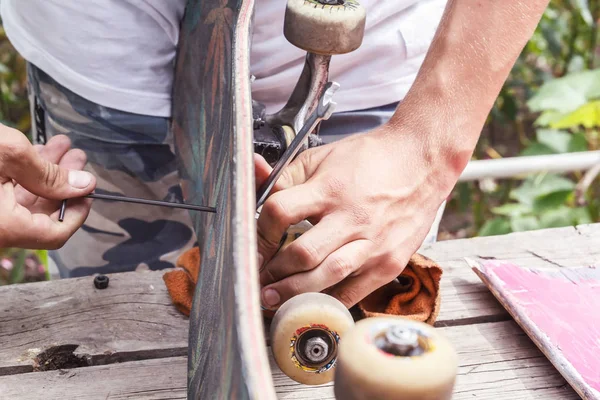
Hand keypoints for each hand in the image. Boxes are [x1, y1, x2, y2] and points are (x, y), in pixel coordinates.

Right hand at [0, 128, 95, 248]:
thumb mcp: (10, 154)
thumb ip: (50, 174)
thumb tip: (83, 184)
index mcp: (3, 227)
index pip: (55, 235)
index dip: (78, 212)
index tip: (89, 191)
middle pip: (39, 215)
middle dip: (63, 183)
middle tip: (77, 159)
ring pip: (22, 203)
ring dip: (45, 175)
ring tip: (62, 149)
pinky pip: (5, 197)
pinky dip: (23, 177)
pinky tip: (36, 153)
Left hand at [255, 125, 453, 308]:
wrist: (421, 162)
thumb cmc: (371, 159)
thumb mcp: (323, 157)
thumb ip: (286, 175)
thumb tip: (254, 175)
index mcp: (330, 188)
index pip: (280, 212)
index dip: (259, 231)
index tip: (254, 242)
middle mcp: (352, 218)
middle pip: (301, 254)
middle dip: (272, 270)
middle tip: (259, 276)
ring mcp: (372, 244)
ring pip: (326, 277)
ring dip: (293, 291)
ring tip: (274, 297)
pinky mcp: (388, 262)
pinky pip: (353, 291)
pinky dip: (327, 300)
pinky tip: (310, 301)